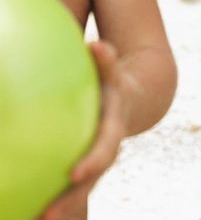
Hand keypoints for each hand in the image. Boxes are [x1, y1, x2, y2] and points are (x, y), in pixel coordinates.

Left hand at [40, 41, 127, 219]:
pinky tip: (22, 216)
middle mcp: (102, 155)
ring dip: (60, 213)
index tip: (74, 173)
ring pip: (76, 197)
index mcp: (113, 131)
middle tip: (46, 217)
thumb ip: (106, 60)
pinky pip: (64, 194)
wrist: (129, 104)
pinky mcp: (79, 174)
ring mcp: (91, 168)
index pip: (105, 150)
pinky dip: (45, 206)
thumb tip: (96, 45)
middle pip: (89, 184)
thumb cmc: (113, 83)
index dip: (92, 162)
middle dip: (71, 203)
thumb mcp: (113, 71)